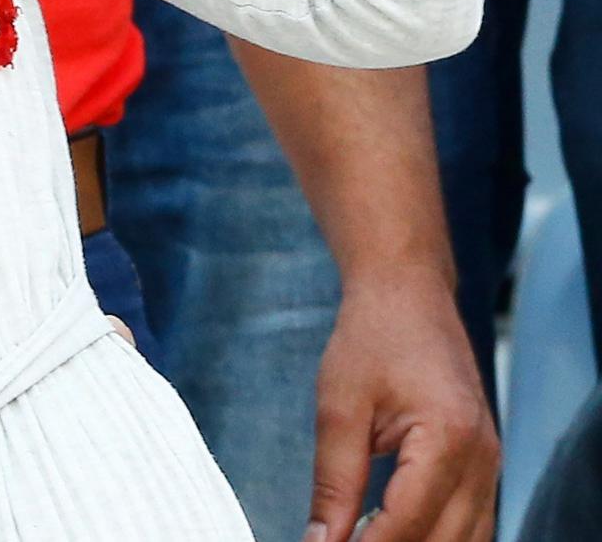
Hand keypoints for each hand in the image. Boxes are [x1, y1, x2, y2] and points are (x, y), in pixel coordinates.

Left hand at [306, 269, 498, 541]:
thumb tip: (320, 540)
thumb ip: (334, 479)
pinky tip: (393, 533)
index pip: (407, 521)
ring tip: (363, 538)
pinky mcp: (485, 465)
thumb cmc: (372, 338)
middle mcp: (483, 459)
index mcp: (449, 439)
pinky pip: (472, 522)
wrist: (408, 295)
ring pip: (466, 540)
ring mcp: (492, 464)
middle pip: (443, 541)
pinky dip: (436, 536)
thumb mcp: (339, 406)